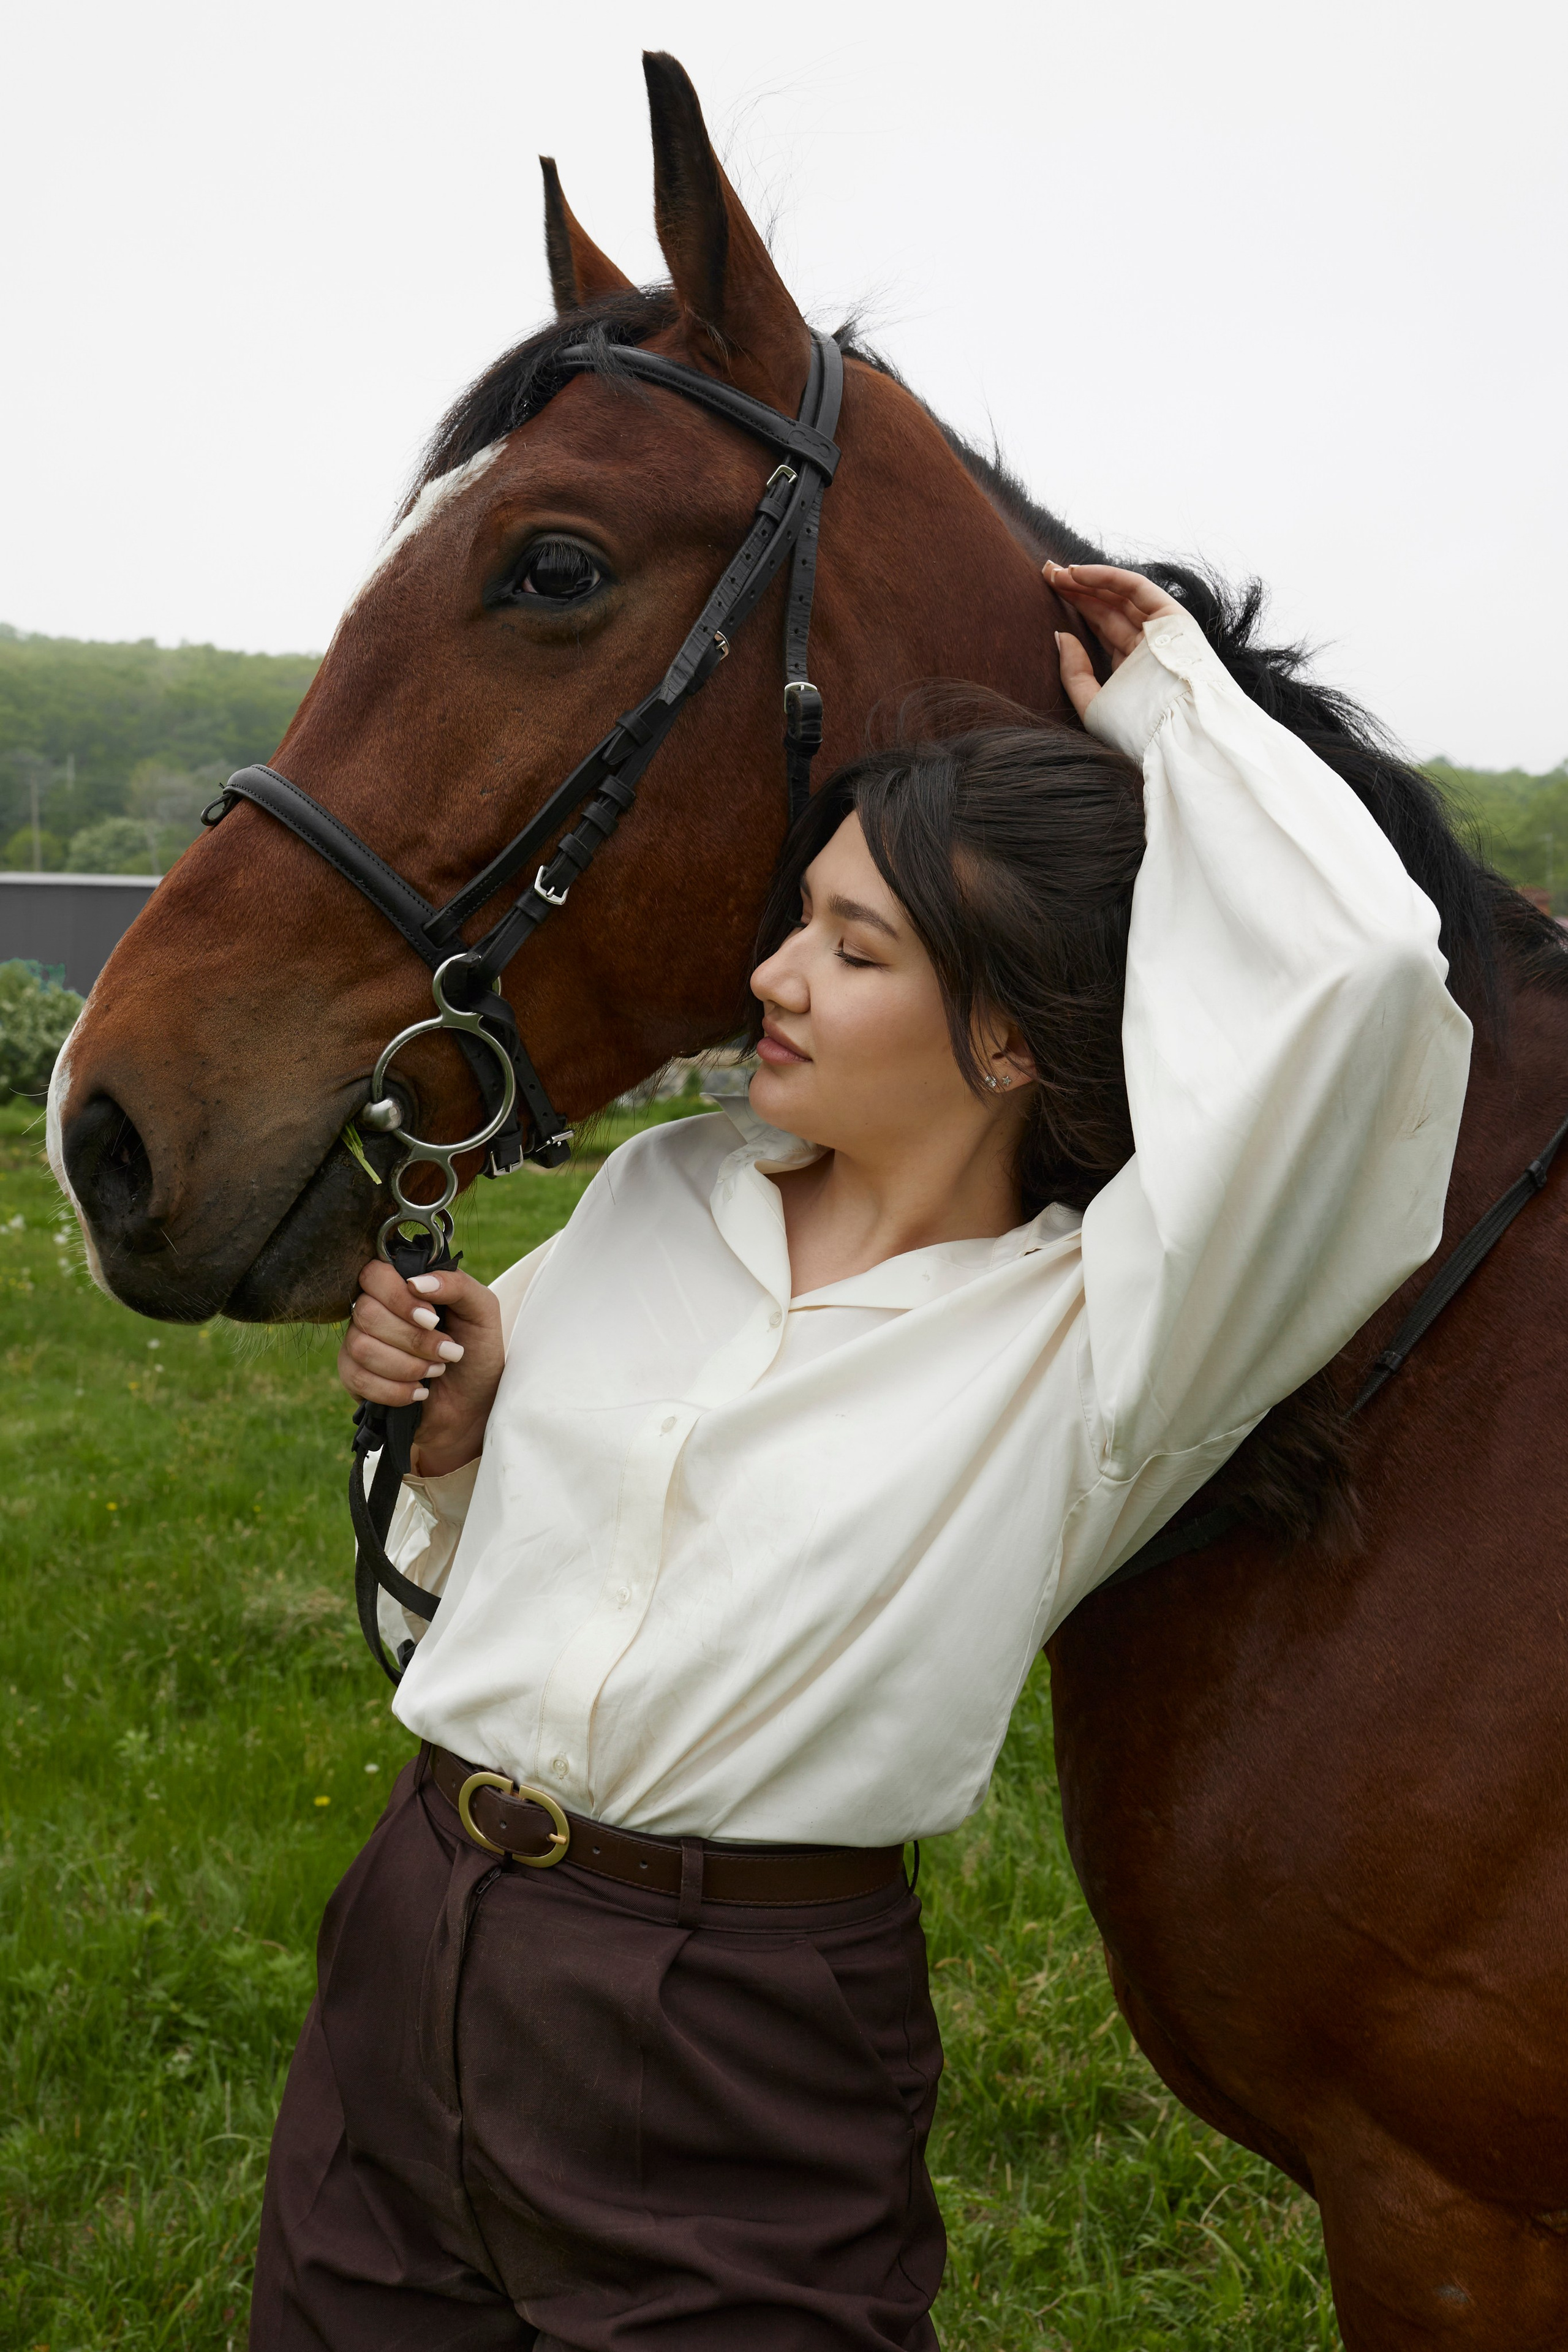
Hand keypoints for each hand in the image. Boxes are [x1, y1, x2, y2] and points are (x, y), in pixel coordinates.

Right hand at [337, 1260, 504, 1478]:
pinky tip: (419, 1392)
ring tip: (436, 1372)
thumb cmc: (477, 1352)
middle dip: (413, 1339)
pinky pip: (357, 1378)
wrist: (473, 1405)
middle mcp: (374, 1310)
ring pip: (361, 1347)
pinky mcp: (354, 1377)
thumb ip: (456, 1285)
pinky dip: (395, 1390)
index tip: (433, 1319)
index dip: (398, 1297)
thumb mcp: (481, 1311)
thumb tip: (415, 1282)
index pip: (375, 1275)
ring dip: (407, 1365)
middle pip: (366, 1312)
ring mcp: (358, 1343)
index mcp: (401, 1286)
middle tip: (446, 1352)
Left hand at [1045, 561, 1183, 721]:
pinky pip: (1137, 589)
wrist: (1173, 738)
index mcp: (1132, 667)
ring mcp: (1161, 631)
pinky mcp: (1173, 618)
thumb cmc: (1134, 733)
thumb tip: (1060, 635)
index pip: (1101, 629)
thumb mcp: (1093, 706)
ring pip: (1120, 596)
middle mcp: (1147, 646)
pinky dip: (1108, 577)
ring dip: (1088, 581)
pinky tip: (1077, 573)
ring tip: (1055, 573)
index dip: (1075, 610)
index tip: (1045, 595)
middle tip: (1046, 575)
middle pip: (1108, 610)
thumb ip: (1074, 674)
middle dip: (1077, 591)